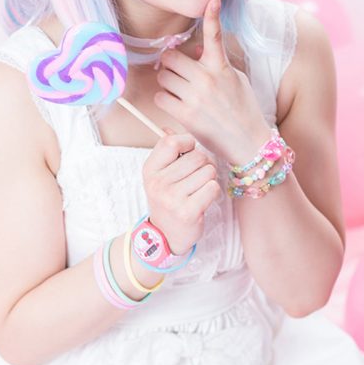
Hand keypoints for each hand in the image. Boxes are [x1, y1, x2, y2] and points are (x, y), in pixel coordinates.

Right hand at [142, 130, 220, 255]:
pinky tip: (203, 200)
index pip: (171, 142)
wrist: (165, 235)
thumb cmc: (167, 200)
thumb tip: (168, 129)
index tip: (188, 154)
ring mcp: (172, 198)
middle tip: (197, 178)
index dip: (187, 143)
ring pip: (208, 171)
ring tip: (199, 190)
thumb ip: (166, 152)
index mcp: (150, 170)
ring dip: (209, 179)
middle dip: (203, 165)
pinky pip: (212, 187)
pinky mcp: (188, 212)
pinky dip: (213, 192)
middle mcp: (158, 183)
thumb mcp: (159, 176)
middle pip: (197, 156)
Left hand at [154, 0, 271, 163]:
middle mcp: (207, 78)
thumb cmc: (242, 109)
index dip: (213, 16)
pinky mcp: (186, 114)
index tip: (212, 0)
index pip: (216, 36)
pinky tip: (176, 105)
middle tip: (175, 73)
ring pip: (163, 77)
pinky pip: (161, 97)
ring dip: (166, 82)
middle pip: (171, 58)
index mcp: (221, 67)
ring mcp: (196, 97)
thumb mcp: (235, 80)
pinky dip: (164, 100)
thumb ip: (215, 64)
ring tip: (178, 91)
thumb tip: (196, 51)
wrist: (247, 142)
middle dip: (170, 64)